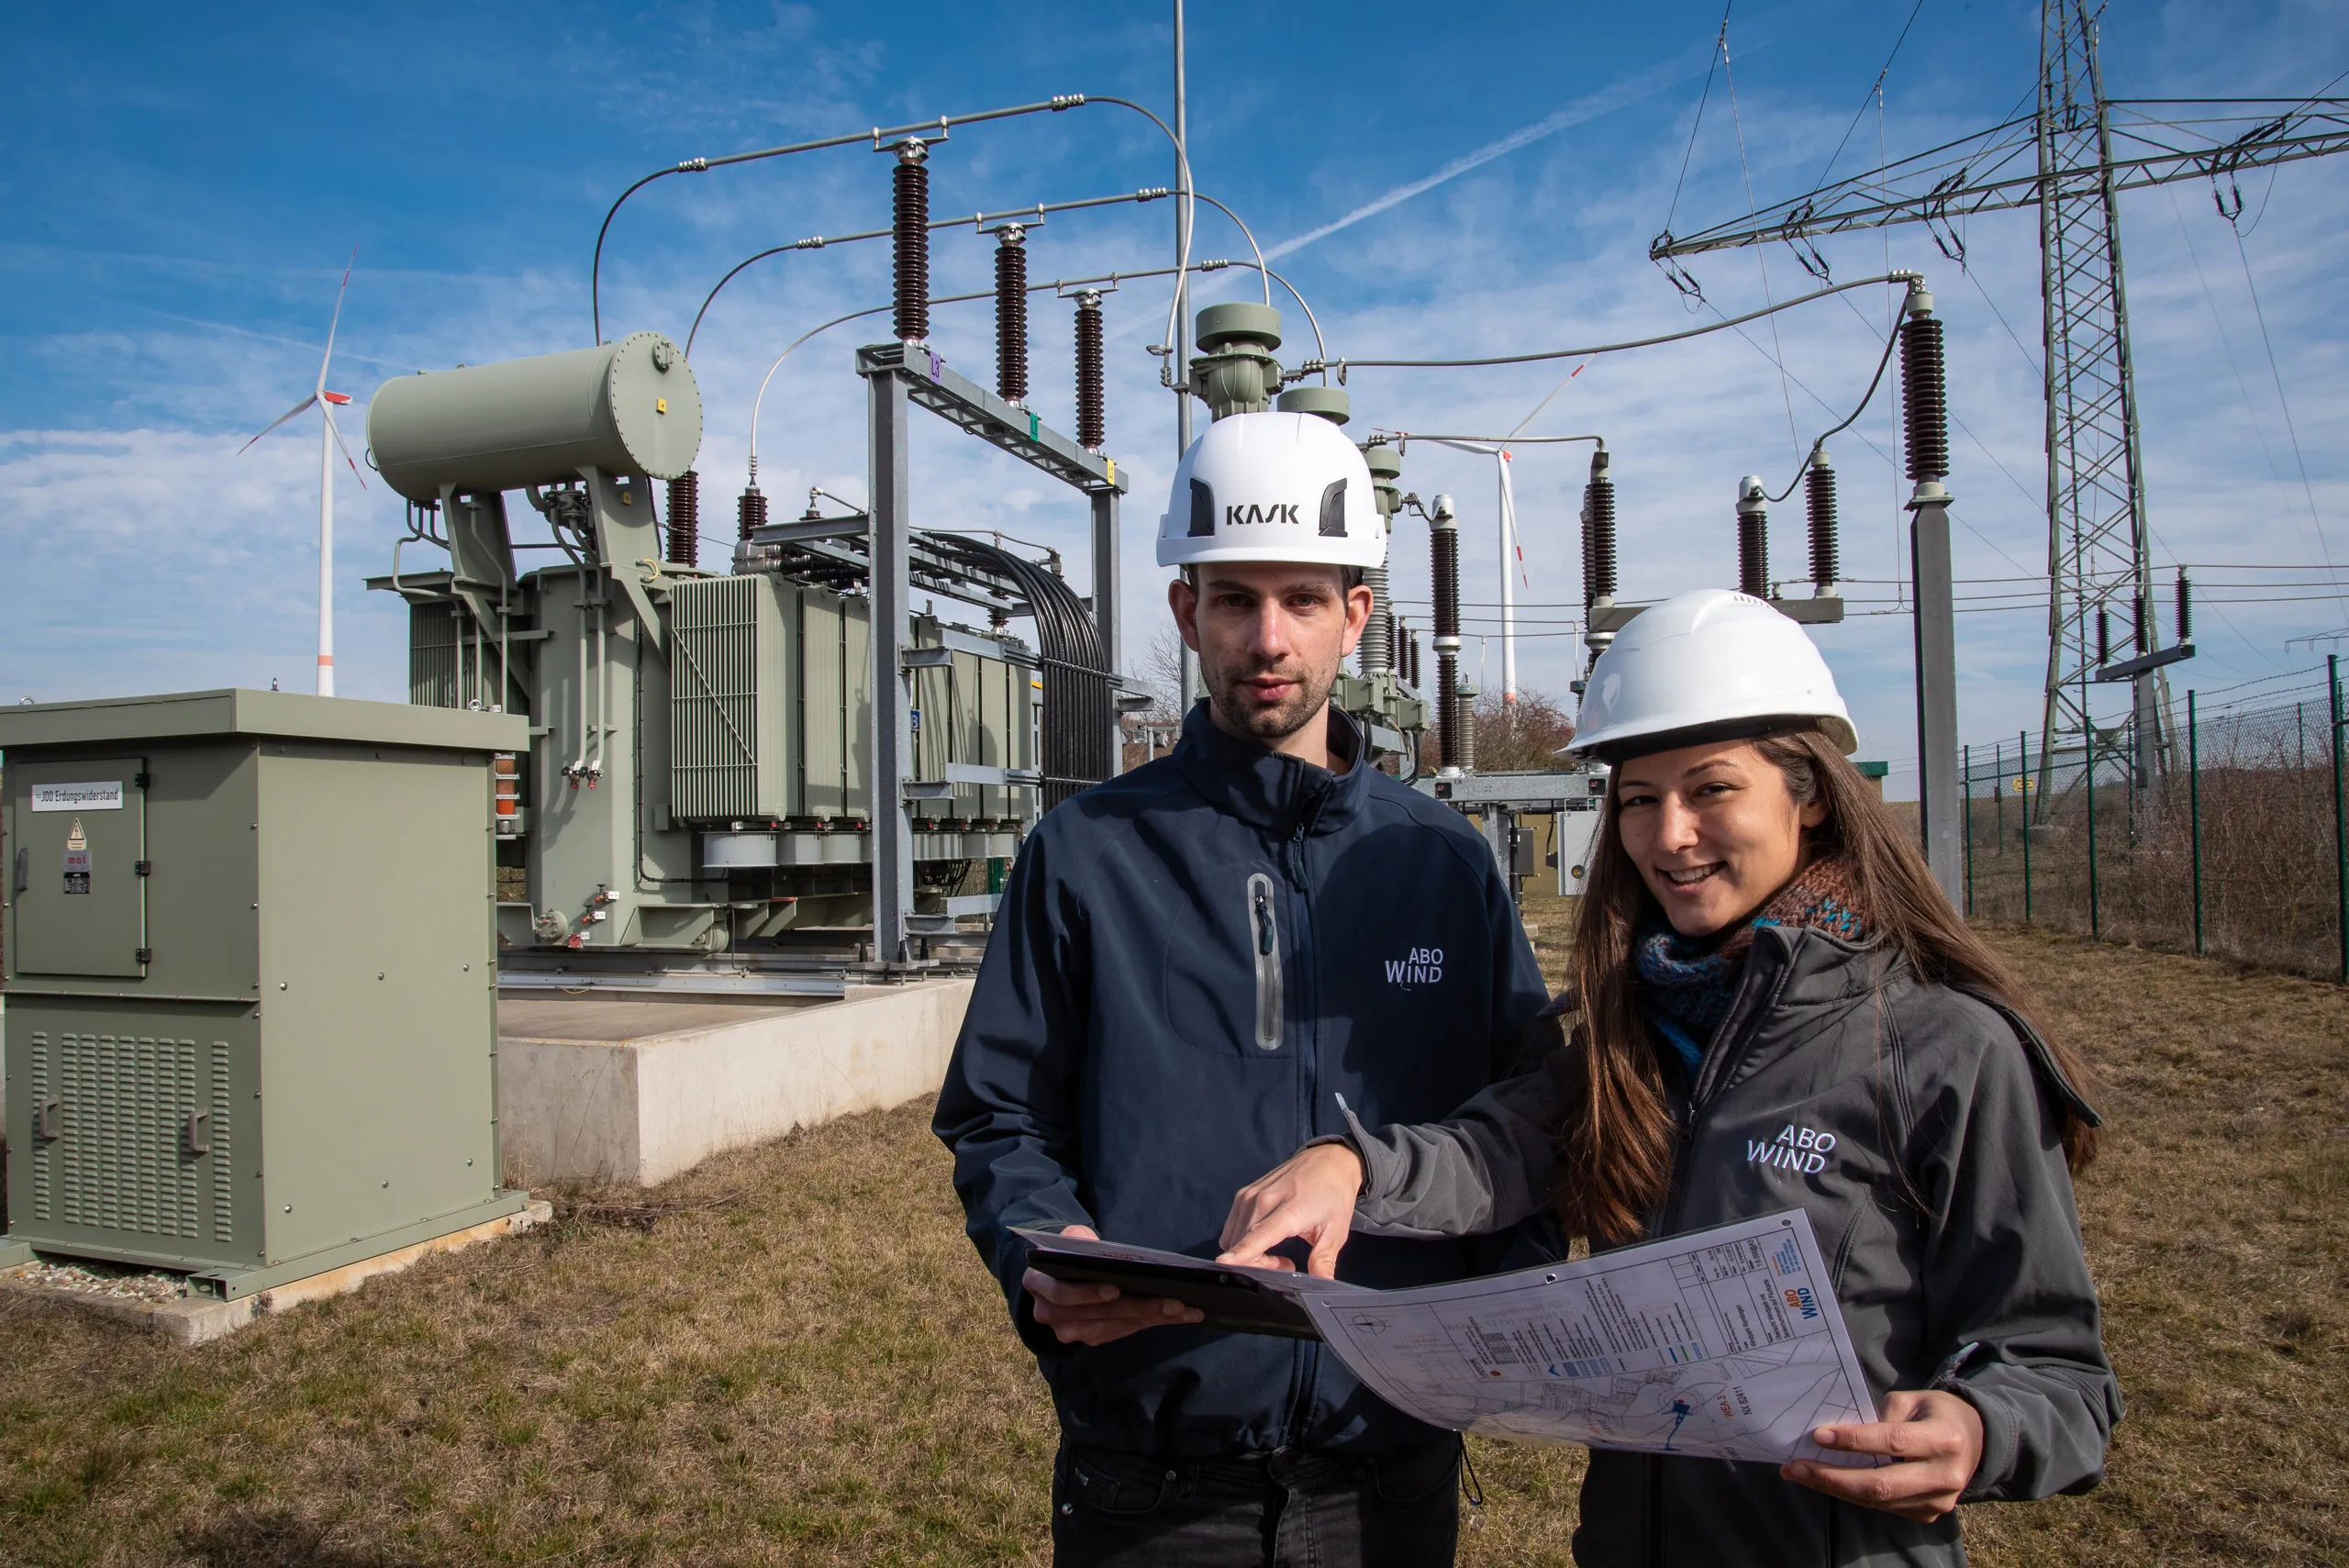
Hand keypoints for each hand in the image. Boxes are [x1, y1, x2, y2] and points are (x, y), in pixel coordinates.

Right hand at [1021, 1225, 1204, 1345]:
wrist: (1057, 1274)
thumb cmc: (1068, 1252)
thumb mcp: (1068, 1238)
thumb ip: (1077, 1239)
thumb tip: (1098, 1248)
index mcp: (1038, 1285)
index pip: (1061, 1294)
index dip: (1088, 1294)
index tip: (1115, 1288)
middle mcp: (1049, 1315)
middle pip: (1099, 1315)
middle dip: (1138, 1307)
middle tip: (1174, 1302)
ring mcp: (1071, 1331)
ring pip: (1116, 1326)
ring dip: (1153, 1318)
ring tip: (1185, 1310)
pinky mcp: (1092, 1337)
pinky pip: (1124, 1331)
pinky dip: (1152, 1322)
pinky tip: (1179, 1316)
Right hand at [1215, 1143, 1364, 1277]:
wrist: (1329, 1160)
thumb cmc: (1334, 1196)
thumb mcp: (1336, 1232)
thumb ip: (1324, 1261)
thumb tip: (1323, 1287)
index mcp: (1289, 1210)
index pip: (1258, 1235)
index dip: (1241, 1252)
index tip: (1224, 1264)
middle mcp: (1263, 1200)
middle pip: (1242, 1242)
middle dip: (1257, 1264)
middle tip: (1286, 1265)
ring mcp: (1250, 1195)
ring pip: (1234, 1237)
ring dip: (1249, 1252)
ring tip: (1278, 1252)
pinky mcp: (1243, 1194)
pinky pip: (1232, 1226)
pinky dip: (1242, 1240)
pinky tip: (1265, 1238)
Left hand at [1781, 1388, 1984, 1521]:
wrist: (1976, 1441)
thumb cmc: (1937, 1413)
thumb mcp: (1913, 1400)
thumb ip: (1880, 1417)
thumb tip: (1837, 1435)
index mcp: (1944, 1440)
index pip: (1892, 1442)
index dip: (1853, 1441)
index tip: (1818, 1436)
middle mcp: (1944, 1476)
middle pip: (1880, 1485)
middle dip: (1832, 1478)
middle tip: (1795, 1467)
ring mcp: (1938, 1501)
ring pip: (1877, 1501)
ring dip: (1834, 1489)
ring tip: (1801, 1474)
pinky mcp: (1928, 1514)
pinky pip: (1883, 1507)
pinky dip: (1852, 1495)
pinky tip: (1827, 1482)